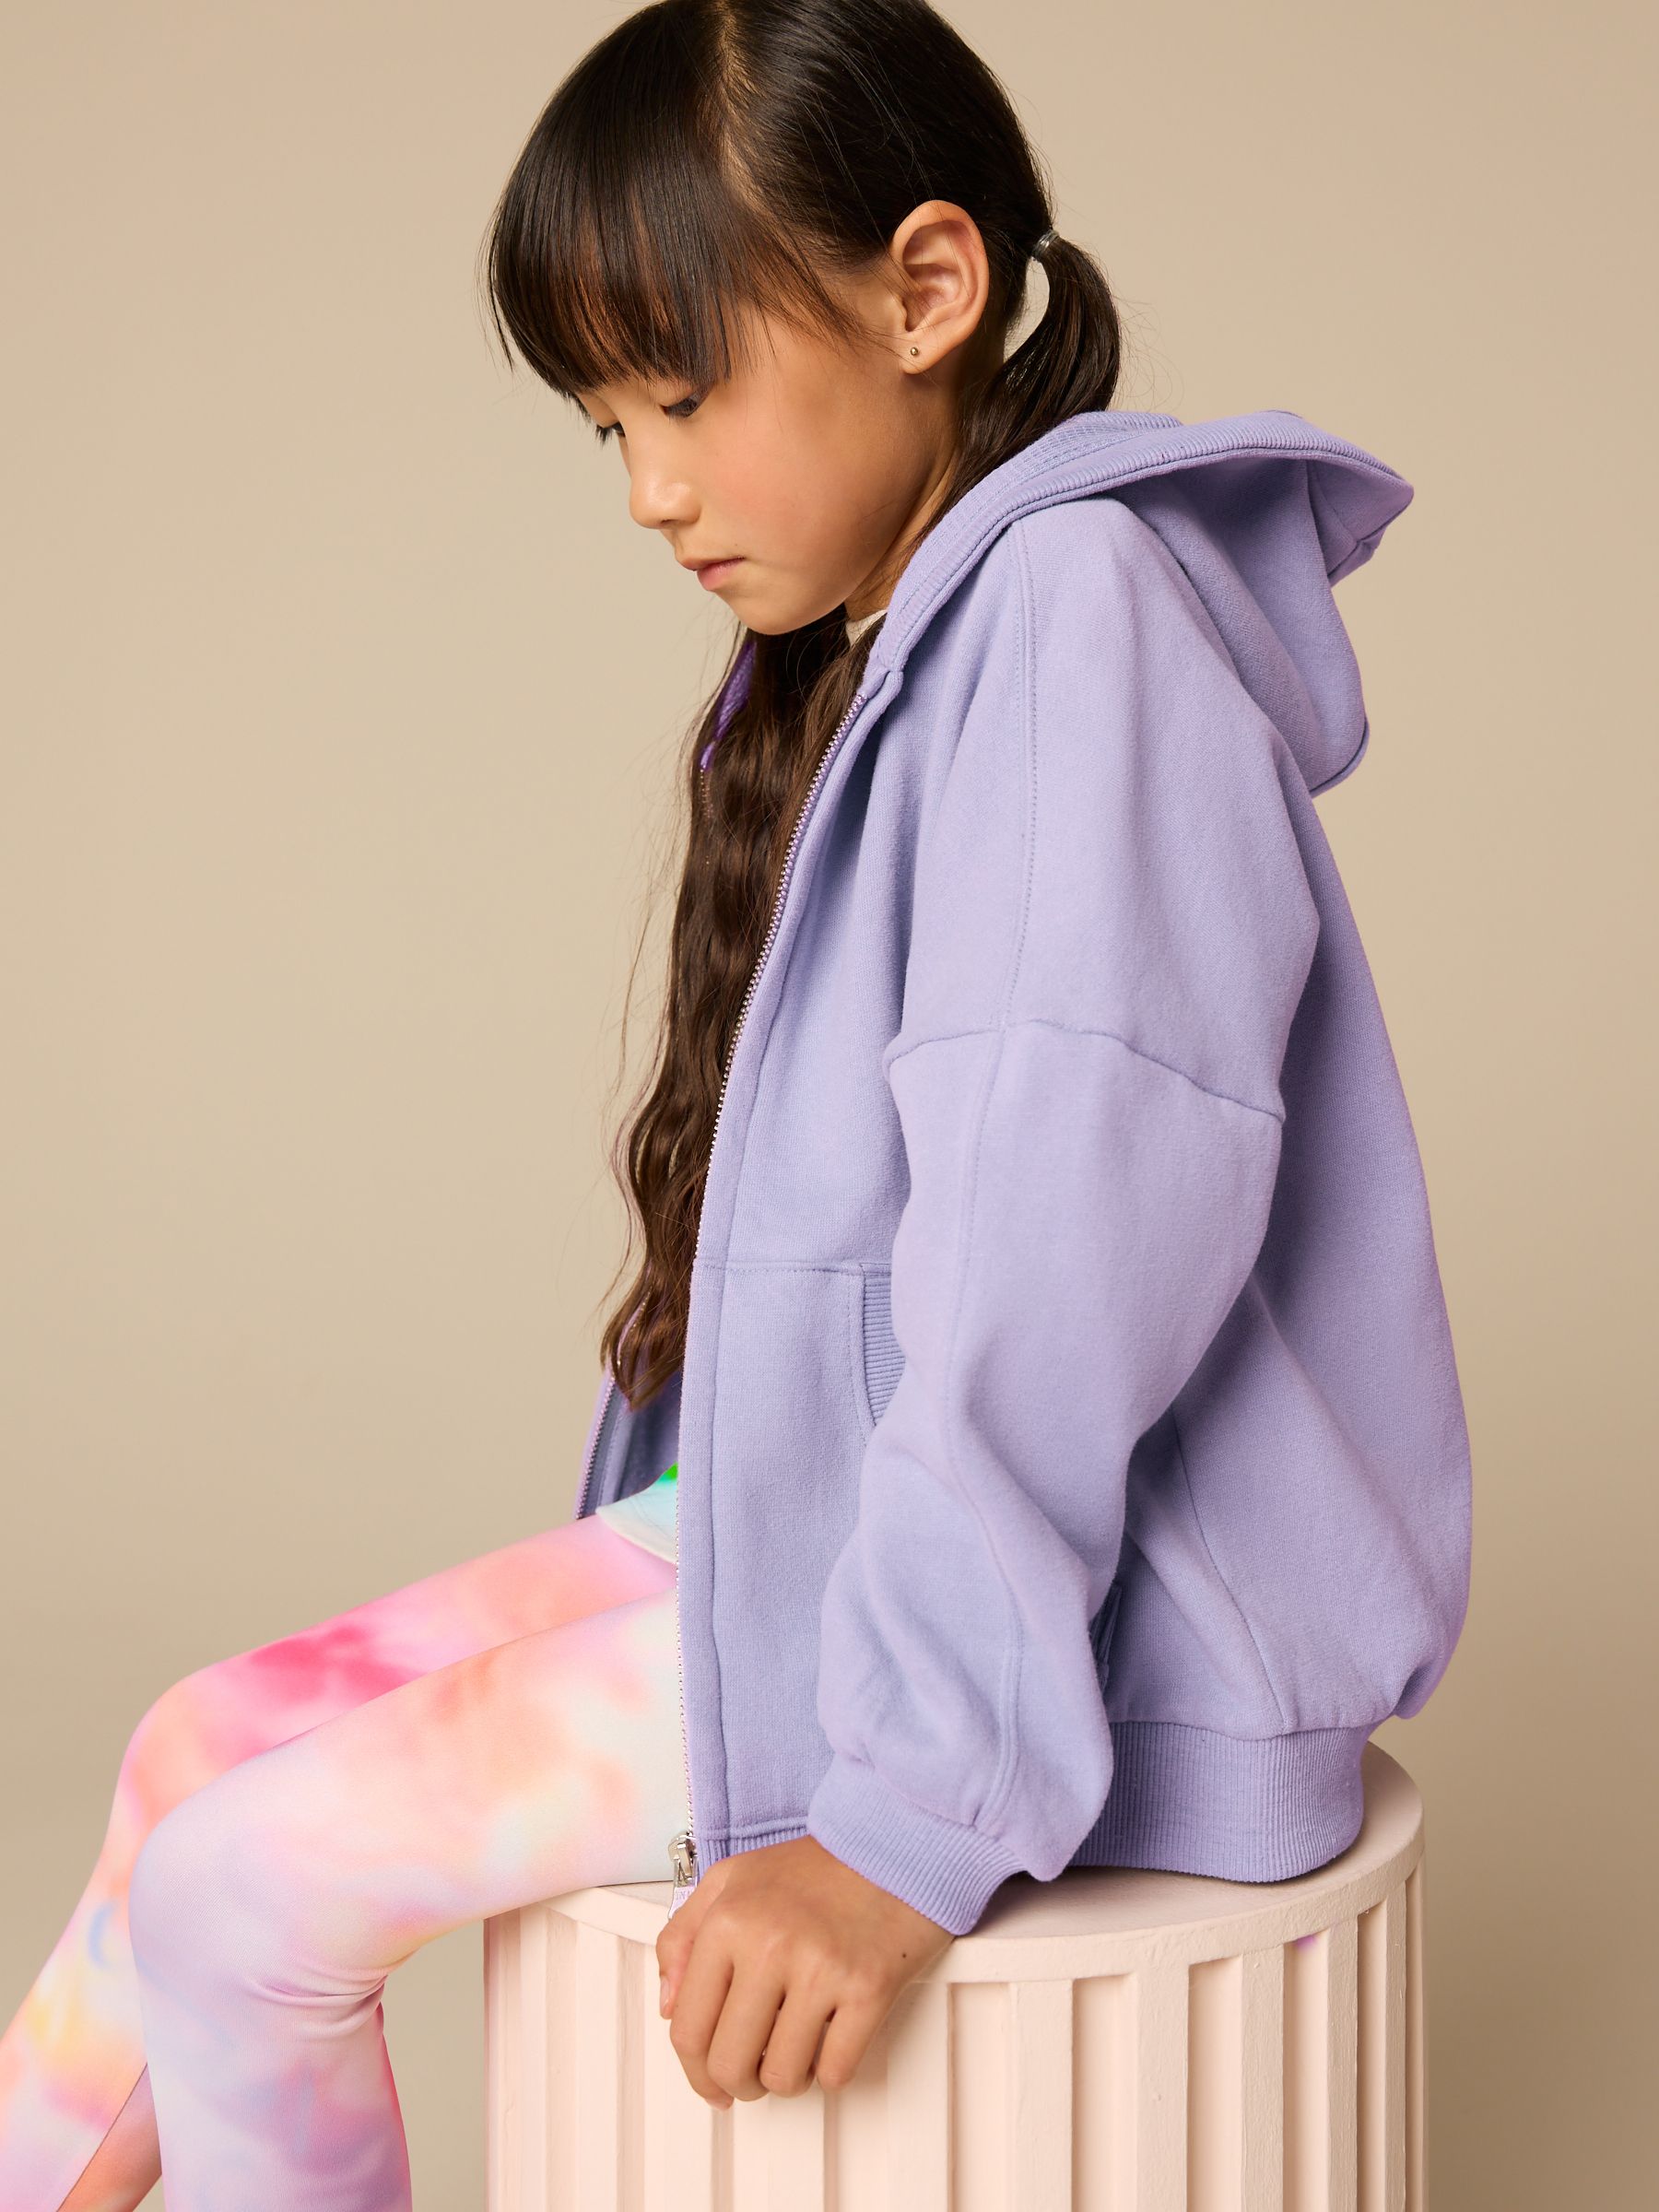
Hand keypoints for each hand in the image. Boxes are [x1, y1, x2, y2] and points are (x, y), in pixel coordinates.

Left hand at [654, 1833, 953, 2104]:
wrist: (892, 1844)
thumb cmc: (815, 1868)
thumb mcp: (732, 1880)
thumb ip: (683, 1936)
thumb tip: (668, 2004)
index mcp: (728, 1920)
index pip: (688, 2031)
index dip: (696, 2072)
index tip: (710, 2081)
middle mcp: (769, 1945)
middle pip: (731, 2064)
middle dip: (739, 2084)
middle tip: (752, 2075)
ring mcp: (821, 1968)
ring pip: (783, 2076)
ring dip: (787, 2079)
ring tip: (795, 2051)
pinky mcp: (868, 1988)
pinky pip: (836, 2070)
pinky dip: (831, 2072)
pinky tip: (830, 2041)